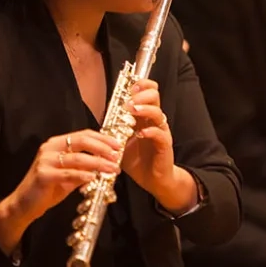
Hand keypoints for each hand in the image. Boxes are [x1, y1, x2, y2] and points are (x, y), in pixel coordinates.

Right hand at [0, 129, 120, 253]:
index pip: (83, 134)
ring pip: (78, 158)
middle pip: (81, 141)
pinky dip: (83, 175)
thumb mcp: (69, 176)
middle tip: (117, 156)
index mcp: (56, 144)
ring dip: (98, 163)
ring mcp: (45, 160)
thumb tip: (107, 163)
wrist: (23, 205)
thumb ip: (84, 168)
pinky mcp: (43, 174)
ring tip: (112, 169)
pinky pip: (67, 173)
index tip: (118, 146)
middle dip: (103, 148)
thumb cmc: (47, 189)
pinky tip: (94, 178)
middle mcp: (50, 148)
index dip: (102, 139)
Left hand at [121, 79, 197, 213]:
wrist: (154, 181)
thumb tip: (100, 120)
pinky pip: (160, 134)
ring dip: (144, 109)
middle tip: (128, 100)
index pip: (148, 92)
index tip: (129, 87)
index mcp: (145, 117)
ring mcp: (161, 132)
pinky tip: (140, 133)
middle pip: (155, 96)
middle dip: (141, 94)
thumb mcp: (122, 142)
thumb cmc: (139, 161)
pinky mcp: (165, 146)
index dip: (140, 85)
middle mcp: (155, 121)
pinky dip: (151, 131)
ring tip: (132, 111)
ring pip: (158, 113)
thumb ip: (115, 130)